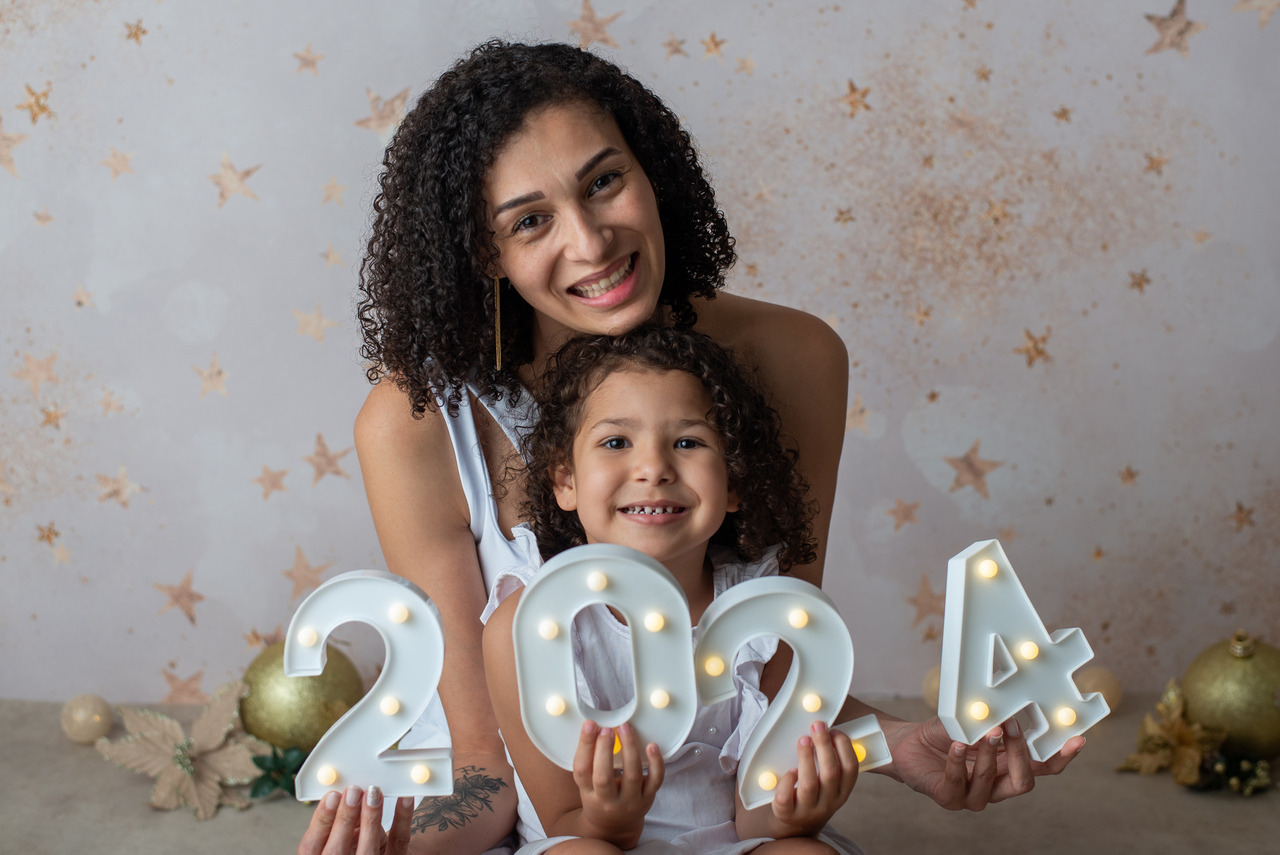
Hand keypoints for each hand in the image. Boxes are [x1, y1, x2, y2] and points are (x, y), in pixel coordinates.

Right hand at [297, 785, 413, 854]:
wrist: (382, 854)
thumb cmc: (358, 845)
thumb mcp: (342, 836)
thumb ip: (340, 821)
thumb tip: (347, 794)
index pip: (311, 846)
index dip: (320, 820)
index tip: (332, 796)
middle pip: (336, 851)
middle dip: (344, 818)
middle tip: (353, 792)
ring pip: (368, 849)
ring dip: (370, 817)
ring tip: (373, 793)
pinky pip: (399, 840)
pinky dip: (402, 817)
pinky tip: (404, 799)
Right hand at [572, 721, 663, 845]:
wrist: (616, 826)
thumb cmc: (600, 797)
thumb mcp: (587, 783)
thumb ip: (589, 760)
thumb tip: (594, 726)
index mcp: (588, 793)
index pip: (581, 770)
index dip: (585, 746)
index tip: (590, 725)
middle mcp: (607, 800)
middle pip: (603, 777)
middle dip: (604, 750)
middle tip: (607, 729)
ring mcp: (630, 800)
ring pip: (631, 775)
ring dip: (629, 749)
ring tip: (625, 728)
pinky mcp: (648, 797)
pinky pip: (655, 780)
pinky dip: (655, 763)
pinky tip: (652, 746)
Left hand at [770, 721, 858, 834]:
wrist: (796, 825)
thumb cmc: (814, 794)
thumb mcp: (829, 784)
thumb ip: (831, 761)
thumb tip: (826, 728)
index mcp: (842, 792)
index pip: (851, 769)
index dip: (844, 747)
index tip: (835, 730)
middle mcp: (828, 802)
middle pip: (830, 772)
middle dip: (824, 745)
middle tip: (817, 726)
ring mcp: (808, 810)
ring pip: (809, 783)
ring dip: (806, 757)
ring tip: (803, 739)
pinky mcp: (787, 814)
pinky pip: (785, 797)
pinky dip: (787, 781)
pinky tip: (790, 770)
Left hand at [884, 716, 1082, 810]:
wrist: (908, 743)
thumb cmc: (945, 731)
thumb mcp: (971, 717)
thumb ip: (993, 713)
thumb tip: (1012, 695)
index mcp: (1008, 766)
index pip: (1042, 767)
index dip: (1061, 756)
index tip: (1076, 738)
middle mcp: (996, 785)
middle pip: (1024, 781)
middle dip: (1021, 753)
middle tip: (1013, 726)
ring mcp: (973, 795)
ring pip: (992, 783)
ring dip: (989, 755)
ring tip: (984, 731)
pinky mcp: (948, 798)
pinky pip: (958, 785)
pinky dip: (959, 764)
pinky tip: (957, 745)